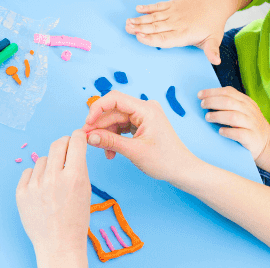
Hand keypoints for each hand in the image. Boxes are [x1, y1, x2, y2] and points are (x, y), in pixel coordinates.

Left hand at [16, 131, 90, 267]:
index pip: (75, 141)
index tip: (76, 136)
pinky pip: (28, 172)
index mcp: (75, 177)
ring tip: (53, 184)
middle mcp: (54, 178)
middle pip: (57, 145)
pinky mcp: (21, 193)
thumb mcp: (85, 192)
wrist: (59, 244)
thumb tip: (74, 146)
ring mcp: (35, 185)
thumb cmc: (75, 220)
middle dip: (63, 144)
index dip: (77, 136)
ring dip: (49, 166)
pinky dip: (35, 178)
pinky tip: (41, 191)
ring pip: (43, 160)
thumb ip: (79, 168)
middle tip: (65, 149)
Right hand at [83, 92, 200, 184]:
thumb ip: (110, 141)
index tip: (86, 124)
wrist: (182, 170)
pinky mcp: (142, 124)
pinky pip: (122, 126)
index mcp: (146, 109)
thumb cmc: (165, 161)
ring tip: (103, 151)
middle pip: (113, 111)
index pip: (114, 99)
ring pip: (116, 120)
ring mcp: (144, 116)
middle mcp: (145, 108)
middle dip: (99, 126)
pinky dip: (115, 137)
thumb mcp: (134, 151)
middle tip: (87, 140)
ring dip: (107, 134)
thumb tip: (88, 136)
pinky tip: (111, 151)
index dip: (97, 109)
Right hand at [124, 0, 228, 63]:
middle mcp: (176, 23)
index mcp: (184, 34)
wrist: (214, 3)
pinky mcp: (172, 4)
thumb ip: (211, 50)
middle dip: (140, 29)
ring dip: (140, 20)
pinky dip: (148, 7)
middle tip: (127, 29)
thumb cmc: (213, 24)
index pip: (165, 38)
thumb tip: (216, 61)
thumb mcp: (214, 39)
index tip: (139, 37)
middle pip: (155, 27)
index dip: (151, 39)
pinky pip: (158, 6)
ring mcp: (173, 13)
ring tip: (128, 22)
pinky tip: (138, 9)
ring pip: (154, 17)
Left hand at [199, 87, 269, 158]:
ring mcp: (252, 124)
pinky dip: (228, 131)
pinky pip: (239, 133)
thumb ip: (230, 104)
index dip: (212, 92)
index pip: (228, 92)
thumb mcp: (243, 110)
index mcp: (246, 102)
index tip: (199, 95)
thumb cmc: (249, 125)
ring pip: (233, 116)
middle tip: (202, 105)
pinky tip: (220, 131)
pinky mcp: (252, 138)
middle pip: (229, 102)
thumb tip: (206, 99)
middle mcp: (250, 111)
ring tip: (208, 118)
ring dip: (218, 116)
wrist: (268, 142)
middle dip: (212, 102)